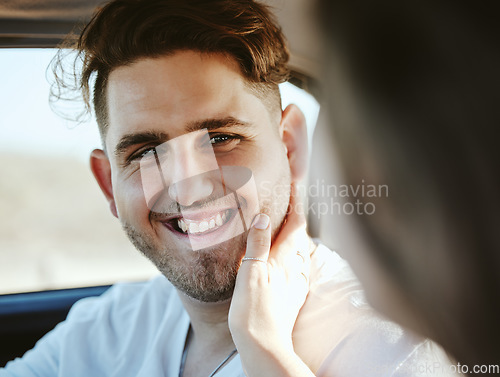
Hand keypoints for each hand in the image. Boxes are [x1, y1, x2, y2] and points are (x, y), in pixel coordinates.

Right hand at [229, 182, 311, 367]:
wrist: (263, 346)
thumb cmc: (254, 312)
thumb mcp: (251, 273)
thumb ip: (258, 244)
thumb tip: (263, 218)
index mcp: (285, 259)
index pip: (296, 224)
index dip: (296, 203)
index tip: (294, 185)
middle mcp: (295, 269)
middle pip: (301, 236)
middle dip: (296, 216)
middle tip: (287, 201)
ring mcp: (295, 283)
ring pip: (299, 251)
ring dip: (294, 235)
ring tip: (284, 224)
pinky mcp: (291, 295)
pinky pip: (295, 266)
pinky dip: (291, 253)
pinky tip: (283, 258)